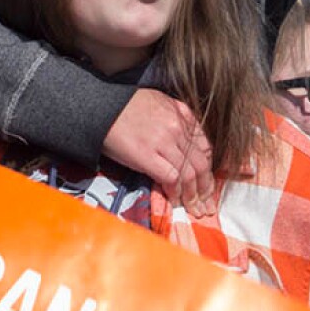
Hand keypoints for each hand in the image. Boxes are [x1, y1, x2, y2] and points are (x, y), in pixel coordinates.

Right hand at [102, 89, 215, 216]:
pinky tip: (176, 202)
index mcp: (182, 115)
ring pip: (190, 174)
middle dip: (206, 188)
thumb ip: (178, 117)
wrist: (100, 107)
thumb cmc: (125, 105)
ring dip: (194, 196)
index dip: (209, 170)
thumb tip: (189, 140)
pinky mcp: (147, 156)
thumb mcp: (160, 102)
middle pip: (201, 164)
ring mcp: (164, 142)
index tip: (207, 184)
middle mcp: (177, 128)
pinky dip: (176, 193)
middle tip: (207, 204)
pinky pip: (171, 178)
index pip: (205, 148)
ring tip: (194, 208)